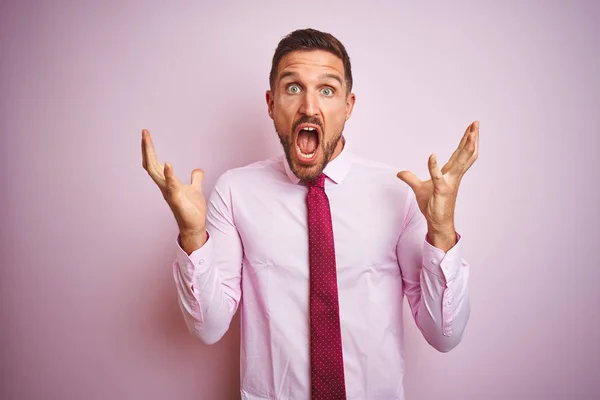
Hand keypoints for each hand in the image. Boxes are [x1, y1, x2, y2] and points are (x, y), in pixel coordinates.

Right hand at [141, 129, 207, 245]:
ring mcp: (168, 192)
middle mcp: (164, 186)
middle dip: (146, 148)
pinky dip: (168, 174)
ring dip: (150, 156)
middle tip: (144, 132)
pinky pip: (171, 185)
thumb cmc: (191, 210)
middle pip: (150, 164)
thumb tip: (197, 170)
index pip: (154, 163)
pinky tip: (167, 164)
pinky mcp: (176, 199)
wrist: (194, 226)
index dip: (149, 150)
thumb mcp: (195, 189)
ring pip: (155, 172)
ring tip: (147, 140)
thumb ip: (195, 179)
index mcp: (167, 182)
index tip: (146, 135)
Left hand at [397, 121, 478, 249]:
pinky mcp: (442, 190)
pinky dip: (433, 166)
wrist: (438, 223)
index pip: (461, 153)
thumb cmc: (433, 206)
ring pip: (461, 161)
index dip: (466, 140)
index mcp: (452, 173)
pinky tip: (431, 155)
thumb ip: (410, 178)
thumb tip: (400, 172)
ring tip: (471, 133)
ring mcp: (450, 182)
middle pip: (466, 153)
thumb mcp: (419, 189)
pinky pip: (437, 176)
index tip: (472, 128)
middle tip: (477, 123)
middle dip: (472, 137)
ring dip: (466, 146)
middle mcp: (454, 176)